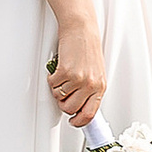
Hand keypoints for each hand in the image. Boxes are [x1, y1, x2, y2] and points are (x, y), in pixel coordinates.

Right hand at [45, 8, 105, 128]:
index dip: (79, 122)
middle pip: (71, 109)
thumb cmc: (88, 48)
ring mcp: (78, 79)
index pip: (90, 114)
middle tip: (63, 94)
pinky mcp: (65, 72)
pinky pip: (53, 85)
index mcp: (100, 87)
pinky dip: (52, 79)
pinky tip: (58, 70)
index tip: (73, 121)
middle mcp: (90, 85)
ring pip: (60, 97)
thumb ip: (90, 90)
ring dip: (57, 89)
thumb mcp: (95, 72)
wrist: (82, 29)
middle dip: (63, 104)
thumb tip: (81, 106)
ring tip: (62, 78)